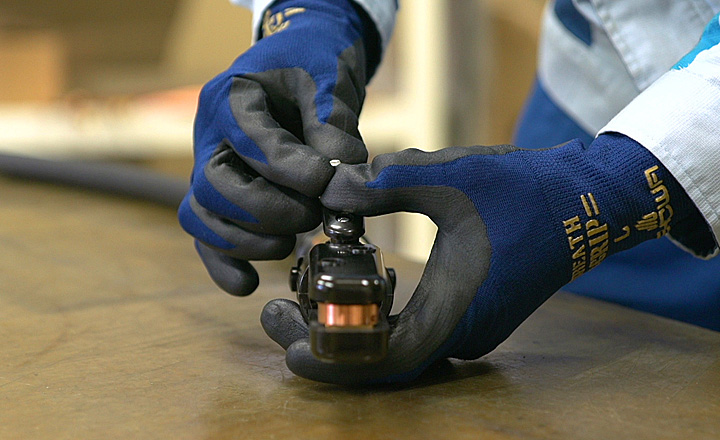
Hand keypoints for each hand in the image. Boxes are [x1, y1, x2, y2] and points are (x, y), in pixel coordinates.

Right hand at [178, 0, 376, 295]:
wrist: (305, 65)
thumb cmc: (316, 65)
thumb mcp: (330, 79)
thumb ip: (333, 125)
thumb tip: (338, 180)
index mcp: (231, 96)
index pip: (247, 139)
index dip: (289, 168)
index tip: (325, 183)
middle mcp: (209, 136)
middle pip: (213, 188)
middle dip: (268, 211)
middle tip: (313, 215)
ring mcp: (209, 169)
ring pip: (202, 217)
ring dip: (249, 241)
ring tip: (293, 242)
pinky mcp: (221, 199)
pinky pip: (207, 237)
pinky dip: (224, 265)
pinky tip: (248, 285)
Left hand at [261, 134, 704, 383]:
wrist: (583, 201)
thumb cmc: (523, 190)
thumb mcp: (451, 176)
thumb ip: (387, 182)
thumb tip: (330, 188)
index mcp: (456, 309)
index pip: (385, 359)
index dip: (332, 361)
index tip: (286, 348)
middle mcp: (460, 332)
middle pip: (380, 360)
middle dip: (323, 343)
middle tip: (275, 312)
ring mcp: (466, 328)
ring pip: (394, 349)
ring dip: (345, 331)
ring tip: (298, 299)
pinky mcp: (468, 314)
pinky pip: (411, 332)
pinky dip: (372, 320)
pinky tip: (348, 288)